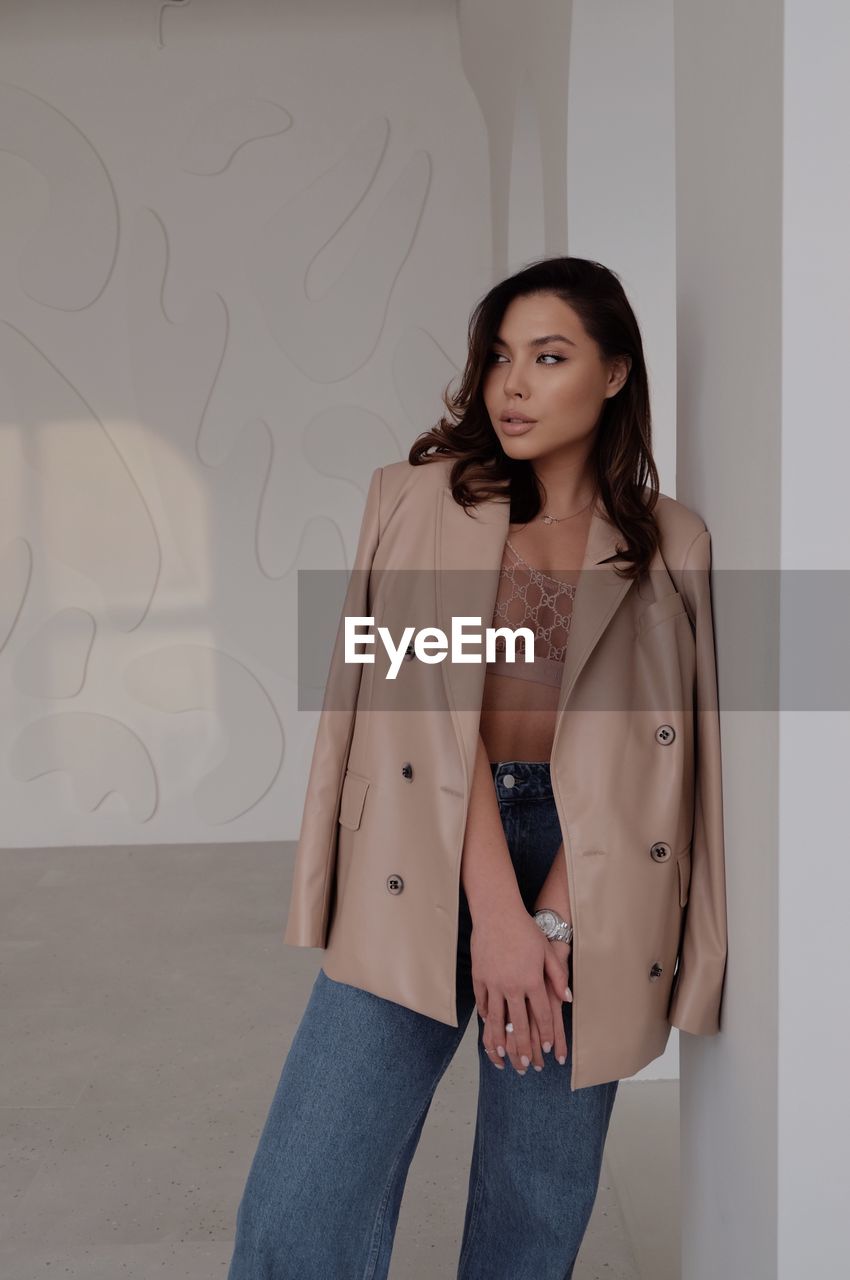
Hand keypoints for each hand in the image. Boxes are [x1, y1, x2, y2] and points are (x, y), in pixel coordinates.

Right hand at [471, 910, 568, 1074]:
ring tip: (502, 1055)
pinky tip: (488, 1026)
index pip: (542, 1015)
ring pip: (496, 1020)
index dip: (546, 1035)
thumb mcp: (547, 951)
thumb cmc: (525, 930)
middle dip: (524, 1048)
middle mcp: (512, 985)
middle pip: (518, 1025)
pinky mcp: (479, 977)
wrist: (497, 913)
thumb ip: (558, 976)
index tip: (548, 1049)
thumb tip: (567, 999)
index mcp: (532, 980)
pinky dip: (485, 1017)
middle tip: (526, 1064)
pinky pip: (482, 1003)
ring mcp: (493, 982)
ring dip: (500, 1040)